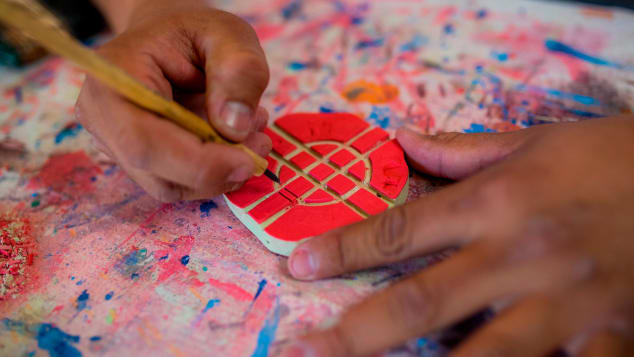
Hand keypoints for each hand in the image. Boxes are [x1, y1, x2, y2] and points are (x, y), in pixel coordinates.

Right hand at [76, 0, 270, 201]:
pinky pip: (178, 181)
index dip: (198, 163)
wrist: (170, 38)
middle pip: (156, 172)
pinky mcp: (138, 160)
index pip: (143, 141)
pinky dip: (213, 171)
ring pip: (171, 184)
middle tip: (260, 146)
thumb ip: (238, 71)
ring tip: (252, 136)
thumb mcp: (228, 35)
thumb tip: (235, 128)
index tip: (248, 161)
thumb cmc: (194, 32)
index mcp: (113, 77)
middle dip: (216, 170)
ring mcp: (116, 143)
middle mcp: (103, 118)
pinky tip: (235, 143)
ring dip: (219, 172)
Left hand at [284, 116, 633, 355]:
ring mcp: (564, 305)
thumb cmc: (610, 157)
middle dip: (357, 333)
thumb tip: (406, 140)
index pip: (401, 230)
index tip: (299, 264)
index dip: (343, 249)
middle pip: (422, 302)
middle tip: (305, 351)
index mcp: (496, 204)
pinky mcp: (608, 335)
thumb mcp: (536, 141)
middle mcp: (520, 256)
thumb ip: (464, 150)